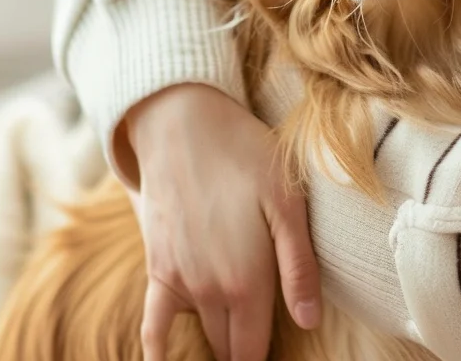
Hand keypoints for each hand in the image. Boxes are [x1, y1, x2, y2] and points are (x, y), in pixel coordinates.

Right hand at [123, 83, 321, 360]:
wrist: (181, 124)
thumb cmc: (244, 154)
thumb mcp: (287, 201)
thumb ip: (299, 267)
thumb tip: (308, 321)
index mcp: (247, 281)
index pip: (254, 350)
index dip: (264, 359)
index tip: (276, 357)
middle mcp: (210, 290)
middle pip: (229, 347)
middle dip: (245, 352)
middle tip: (260, 342)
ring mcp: (179, 281)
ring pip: (203, 334)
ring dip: (218, 342)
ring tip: (233, 344)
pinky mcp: (156, 267)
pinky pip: (152, 327)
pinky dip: (158, 354)